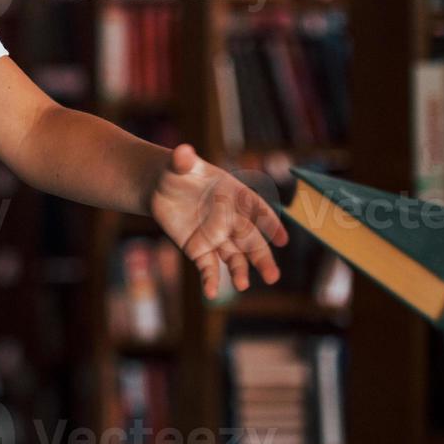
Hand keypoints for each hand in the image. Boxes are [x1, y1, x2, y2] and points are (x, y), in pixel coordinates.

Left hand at [149, 143, 288, 298]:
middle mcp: (231, 219)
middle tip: (272, 276)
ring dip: (240, 271)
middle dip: (262, 257)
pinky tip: (210, 292)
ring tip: (243, 285)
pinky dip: (210, 279)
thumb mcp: (179, 164)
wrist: (161, 187)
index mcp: (235, 196)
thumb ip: (183, 160)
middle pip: (251, 240)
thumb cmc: (178, 171)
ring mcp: (217, 237)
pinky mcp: (200, 249)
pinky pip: (208, 267)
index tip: (281, 238)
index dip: (270, 223)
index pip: (257, 210)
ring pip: (234, 257)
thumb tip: (183, 151)